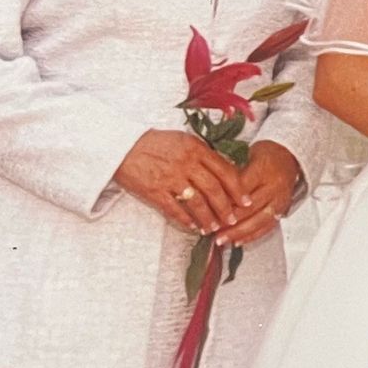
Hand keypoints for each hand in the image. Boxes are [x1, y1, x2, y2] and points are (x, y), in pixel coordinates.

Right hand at [113, 129, 243, 234]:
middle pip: (214, 190)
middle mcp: (186, 163)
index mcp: (196, 148)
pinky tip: (193, 227)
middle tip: (232, 220)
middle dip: (226, 208)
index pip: (224, 170)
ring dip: (208, 218)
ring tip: (213, 227)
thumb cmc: (155, 143)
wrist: (122, 146)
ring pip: (197, 203)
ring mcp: (170, 177)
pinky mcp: (154, 191)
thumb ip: (203, 154)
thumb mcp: (183, 140)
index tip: (246, 201)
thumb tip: (226, 170)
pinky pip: (174, 209)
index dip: (238, 189)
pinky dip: (186, 220)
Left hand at [214, 141, 302, 247]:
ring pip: (258, 220)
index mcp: (263, 169)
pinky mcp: (283, 211)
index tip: (207, 208)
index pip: (240, 188)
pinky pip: (267, 227)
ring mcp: (280, 200)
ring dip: (238, 232)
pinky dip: (252, 236)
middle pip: (249, 207)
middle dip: (228, 220)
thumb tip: (211, 190)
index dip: (224, 199)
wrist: (289, 158)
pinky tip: (237, 241)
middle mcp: (274, 186)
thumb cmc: (265, 156)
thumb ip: (232, 172)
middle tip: (210, 228)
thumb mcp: (247, 154)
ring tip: (221, 240)